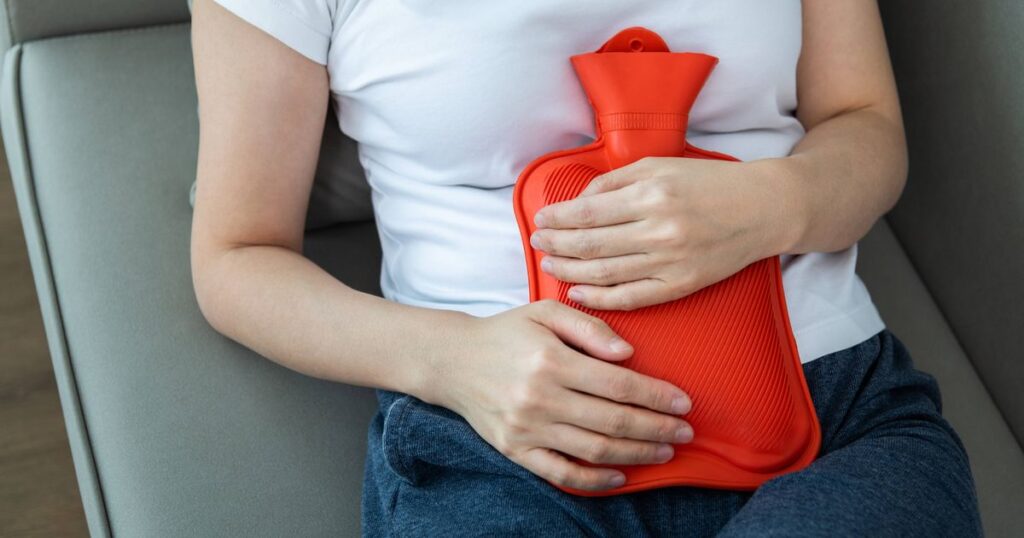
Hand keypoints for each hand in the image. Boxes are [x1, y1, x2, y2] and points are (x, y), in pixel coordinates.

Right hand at [430, 299, 693, 491]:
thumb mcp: (546, 312)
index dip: (657, 396)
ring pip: (594, 449)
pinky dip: (594, 480)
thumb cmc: (507, 333)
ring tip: (664, 449)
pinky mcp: (515, 450)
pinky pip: (561, 474)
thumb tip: (628, 355)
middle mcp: (540, 398)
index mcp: (551, 361)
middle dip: (657, 428)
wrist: (452, 361)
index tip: (684, 403)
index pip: (619, 385)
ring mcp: (527, 429)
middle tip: (686, 431)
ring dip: (637, 453)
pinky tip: (620, 475)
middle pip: (613, 421)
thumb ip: (589, 327)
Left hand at [529, 156, 789, 310]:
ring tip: (549, 266)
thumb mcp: (659, 166)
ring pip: (604, 274)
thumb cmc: (707, 183)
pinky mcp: (680, 285)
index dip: (557, 219)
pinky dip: (600, 299)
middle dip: (556, 246)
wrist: (762, 209)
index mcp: (651, 194)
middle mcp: (659, 230)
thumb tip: (578, 204)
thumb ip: (615, 183)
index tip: (540, 221)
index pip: (587, 212)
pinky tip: (578, 293)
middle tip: (537, 245)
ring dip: (569, 272)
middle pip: (590, 245)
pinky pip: (631, 298)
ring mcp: (670, 261)